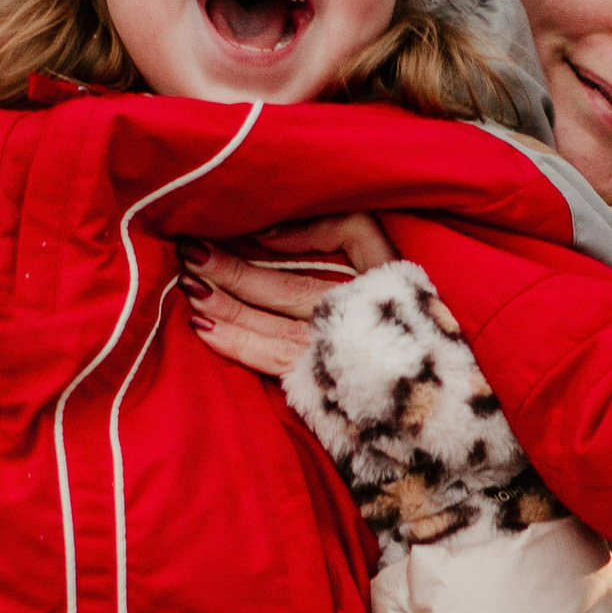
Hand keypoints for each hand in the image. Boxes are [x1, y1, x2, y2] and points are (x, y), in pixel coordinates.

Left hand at [183, 213, 396, 381]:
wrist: (424, 383)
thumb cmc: (397, 306)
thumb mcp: (380, 253)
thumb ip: (336, 229)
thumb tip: (268, 233)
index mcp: (363, 283)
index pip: (298, 266)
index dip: (255, 251)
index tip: (217, 234)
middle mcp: (344, 319)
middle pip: (277, 291)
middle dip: (227, 273)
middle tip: (187, 254)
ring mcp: (327, 353)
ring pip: (266, 329)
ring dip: (224, 309)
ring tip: (188, 287)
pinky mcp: (316, 379)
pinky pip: (270, 360)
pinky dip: (235, 345)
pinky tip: (203, 328)